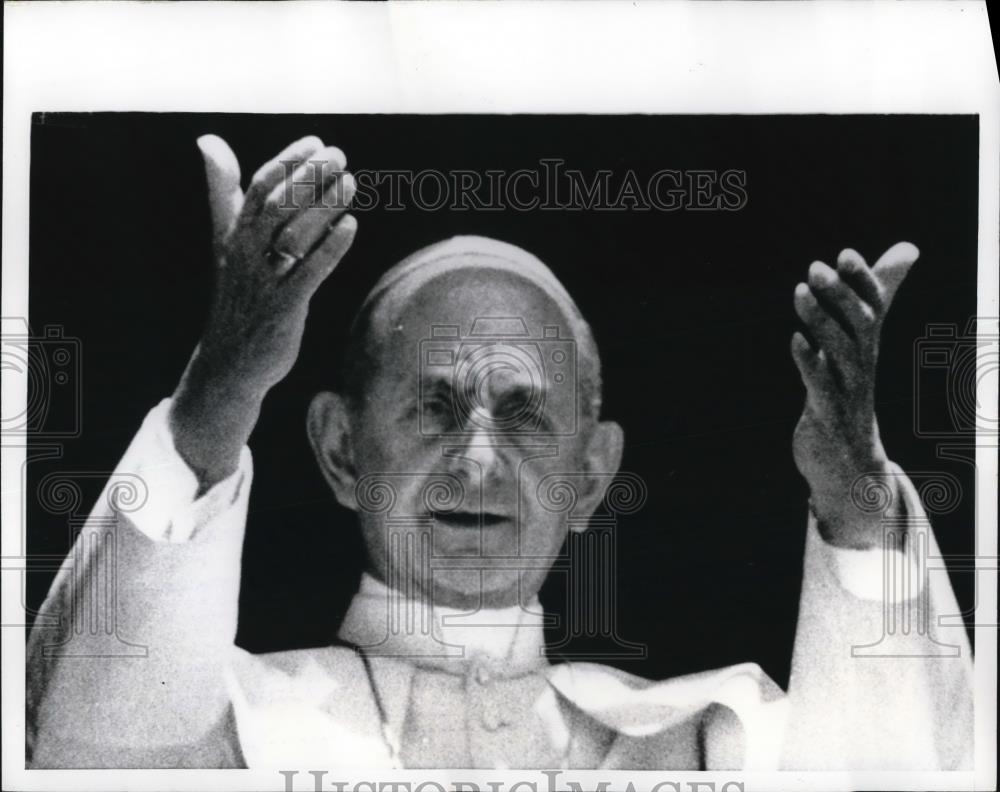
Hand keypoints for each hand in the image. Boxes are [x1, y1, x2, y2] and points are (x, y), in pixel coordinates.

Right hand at [170, 134, 357, 488]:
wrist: (229, 362)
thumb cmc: (237, 295)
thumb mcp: (226, 242)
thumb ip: (223, 192)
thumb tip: (207, 140)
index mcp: (234, 235)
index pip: (258, 187)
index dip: (287, 162)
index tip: (316, 141)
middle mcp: (246, 254)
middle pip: (277, 205)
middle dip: (308, 177)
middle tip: (338, 155)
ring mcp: (264, 281)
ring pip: (295, 234)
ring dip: (324, 206)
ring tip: (351, 183)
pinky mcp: (283, 307)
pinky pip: (310, 272)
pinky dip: (331, 248)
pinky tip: (351, 226)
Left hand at [790, 242, 917, 547]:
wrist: (847, 460)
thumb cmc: (847, 391)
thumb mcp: (858, 342)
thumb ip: (873, 296)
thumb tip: (909, 248)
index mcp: (867, 345)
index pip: (873, 306)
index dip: (862, 280)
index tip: (845, 253)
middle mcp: (862, 364)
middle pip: (859, 324)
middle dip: (840, 294)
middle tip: (816, 266)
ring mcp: (847, 389)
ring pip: (841, 352)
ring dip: (821, 321)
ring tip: (799, 292)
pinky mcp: (827, 413)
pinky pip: (820, 386)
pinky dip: (810, 362)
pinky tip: (795, 341)